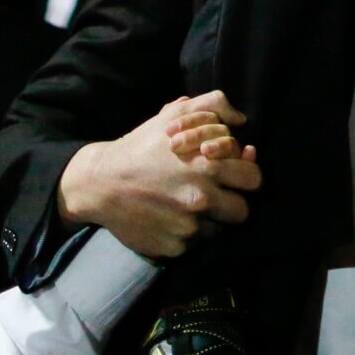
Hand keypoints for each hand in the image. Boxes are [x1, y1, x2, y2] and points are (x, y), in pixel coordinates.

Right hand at [56, 92, 261, 258]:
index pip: (254, 179)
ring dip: (210, 221)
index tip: (231, 173)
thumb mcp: (174, 115)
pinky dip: (186, 235)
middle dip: (234, 201)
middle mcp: (201, 199)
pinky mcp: (174, 248)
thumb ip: (213, 106)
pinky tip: (170, 220)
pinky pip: (194, 246)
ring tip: (189, 207)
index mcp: (208, 166)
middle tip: (218, 195)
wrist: (100, 182)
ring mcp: (188, 227)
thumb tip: (241, 119)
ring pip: (220, 231)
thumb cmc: (141, 146)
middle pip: (243, 211)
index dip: (245, 175)